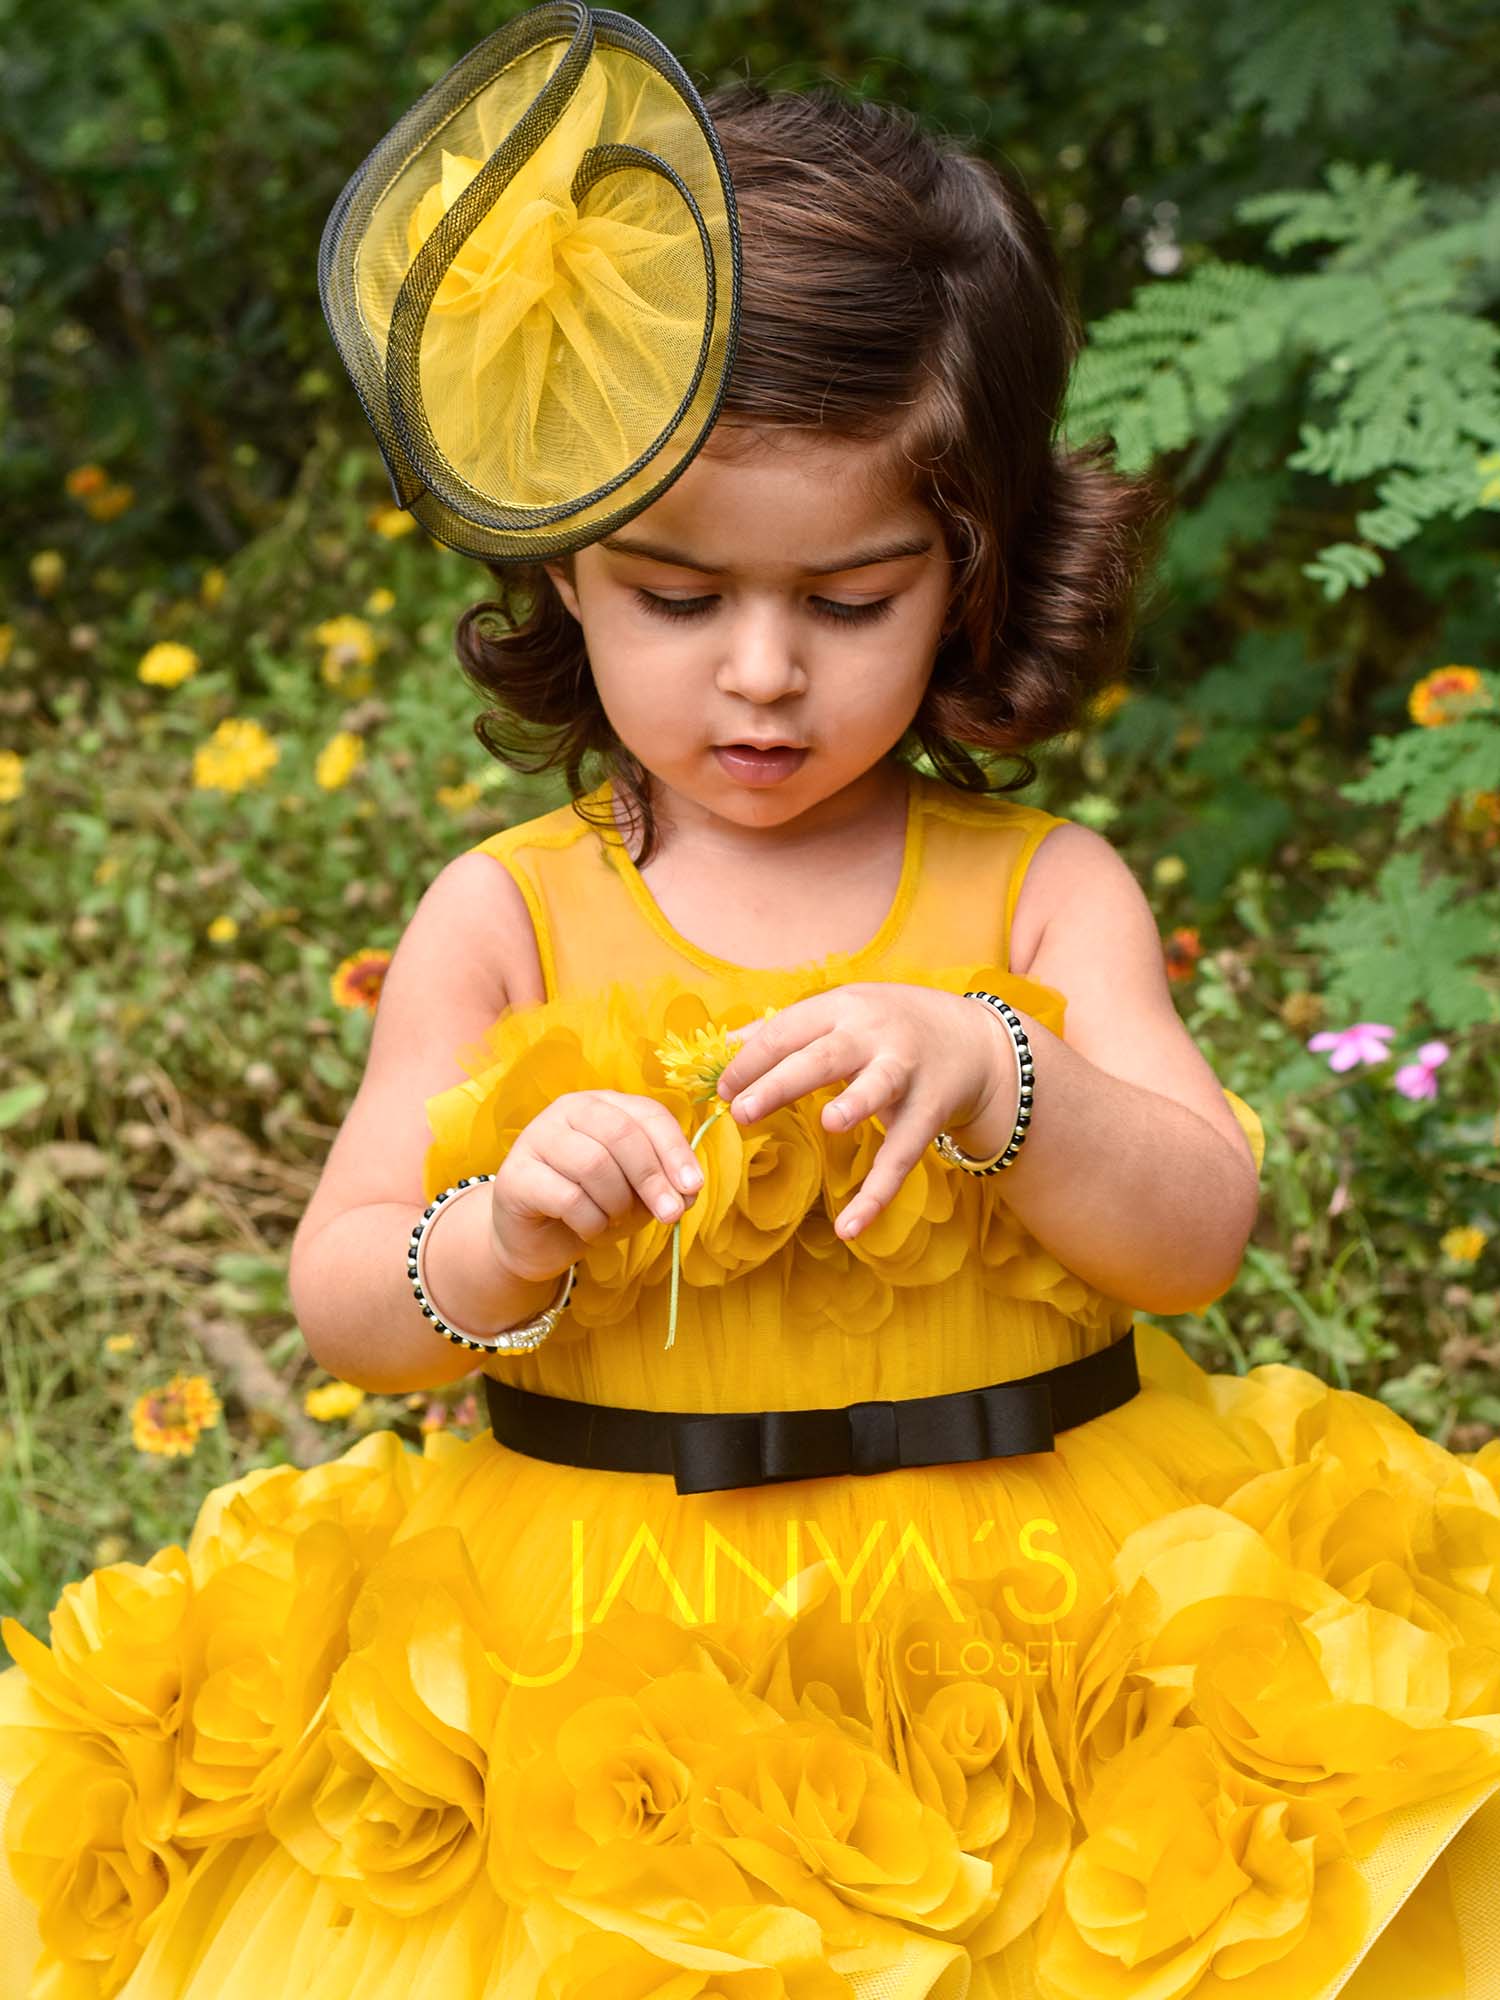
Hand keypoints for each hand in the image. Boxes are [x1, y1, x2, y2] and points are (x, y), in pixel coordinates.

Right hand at [490, 1089, 703, 1283]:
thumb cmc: (593, 1206)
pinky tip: (590, 1229)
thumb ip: (665, 1186)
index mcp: (603, 1104)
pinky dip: (591, 1222)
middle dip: (652, 1178)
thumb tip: (688, 1190)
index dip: (674, 1150)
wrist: (537, 1241)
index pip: (647, 1113)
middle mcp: (567, 1110)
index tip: (692, 1187)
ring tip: (614, 1221)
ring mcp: (536, 1138)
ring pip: (593, 1164)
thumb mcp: (638, 1195)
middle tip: (669, 1214)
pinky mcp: (515, 1175)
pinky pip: (567, 1197)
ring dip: (616, 1203)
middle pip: (621, 1133)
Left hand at [714, 983, 1012, 1240]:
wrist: (976, 1042)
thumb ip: (787, 1026)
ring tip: (828, 1123)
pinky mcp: (929, 1112)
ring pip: (877, 1088)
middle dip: (782, 1081)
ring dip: (855, 1104)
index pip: (789, 1029)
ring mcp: (906, 1071)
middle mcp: (875, 1034)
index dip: (753, 1058)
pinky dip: (878, 1192)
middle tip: (741, 1111)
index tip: (722, 1089)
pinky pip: (901, 1156)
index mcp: (843, 1007)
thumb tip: (724, 1045)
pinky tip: (850, 1226)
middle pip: (825, 1056)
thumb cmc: (891, 1026)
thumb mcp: (843, 1010)